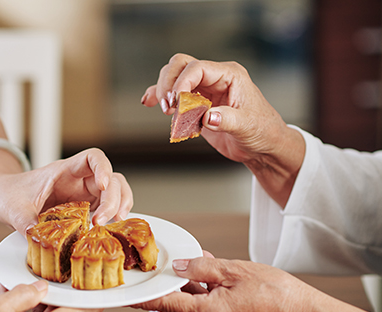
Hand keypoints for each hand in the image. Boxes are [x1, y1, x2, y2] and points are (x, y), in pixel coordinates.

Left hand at [0, 148, 132, 235]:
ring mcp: (82, 196)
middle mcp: (78, 181)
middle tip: (101, 221)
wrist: (1, 196)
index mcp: (63, 171)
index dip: (103, 168)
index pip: (93, 158)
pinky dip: (111, 219)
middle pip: (111, 180)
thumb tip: (36, 236)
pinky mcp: (83, 211)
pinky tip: (106, 231)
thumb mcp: (13, 209)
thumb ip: (25, 222)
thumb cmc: (7, 193)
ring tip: (113, 225)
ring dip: (118, 207)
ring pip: (114, 193)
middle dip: (113, 199)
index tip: (103, 184)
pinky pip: (105, 211)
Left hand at [132, 256, 311, 311]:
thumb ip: (201, 269)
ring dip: (181, 290)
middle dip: (161, 289)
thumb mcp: (232, 270)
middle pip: (173, 307)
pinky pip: (202, 309)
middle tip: (150, 273)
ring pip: (187, 308)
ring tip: (180, 268)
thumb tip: (179, 267)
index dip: (143, 297)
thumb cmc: (274, 293)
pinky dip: (197, 294)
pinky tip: (201, 275)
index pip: (164, 304)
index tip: (125, 293)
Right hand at [141, 54, 304, 205]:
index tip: (175, 103)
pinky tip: (147, 102)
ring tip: (166, 111)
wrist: (263, 147)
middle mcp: (215, 78)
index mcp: (229, 75)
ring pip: (174, 77)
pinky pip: (173, 95)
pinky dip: (158, 97)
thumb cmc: (262, 132)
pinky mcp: (196, 104)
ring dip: (163, 91)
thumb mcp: (247, 126)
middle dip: (168, 84)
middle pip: (180, 65)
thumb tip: (207, 117)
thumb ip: (227, 120)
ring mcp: (204, 90)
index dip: (182, 82)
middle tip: (168, 107)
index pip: (197, 68)